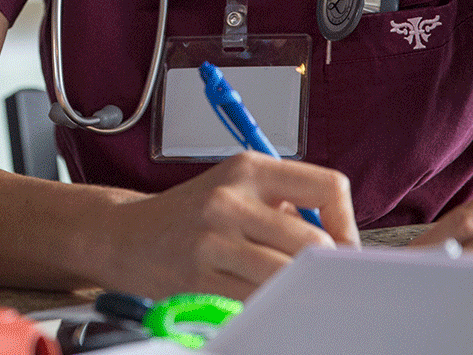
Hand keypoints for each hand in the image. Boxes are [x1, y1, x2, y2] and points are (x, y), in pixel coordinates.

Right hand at [99, 151, 359, 299]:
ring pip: (285, 276)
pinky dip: (267, 306)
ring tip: (293, 292)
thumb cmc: (193, 214)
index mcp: (249, 167)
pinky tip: (262, 301)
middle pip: (312, 242)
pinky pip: (254, 302)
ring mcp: (213, 239)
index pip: (327, 186)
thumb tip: (341, 243)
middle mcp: (231, 198)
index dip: (345, 224)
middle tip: (324, 281)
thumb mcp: (238, 187)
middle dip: (325, 269)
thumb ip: (286, 204)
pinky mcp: (197, 278)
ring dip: (297, 291)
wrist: (127, 234)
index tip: (342, 248)